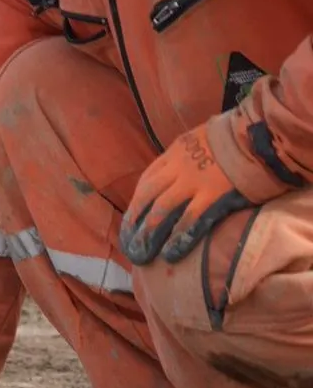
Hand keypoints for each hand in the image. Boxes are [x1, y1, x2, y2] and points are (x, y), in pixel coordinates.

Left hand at [120, 124, 250, 265]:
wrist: (259, 133)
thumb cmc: (236, 134)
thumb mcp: (202, 136)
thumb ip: (189, 153)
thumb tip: (180, 169)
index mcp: (176, 150)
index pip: (147, 178)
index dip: (137, 201)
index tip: (131, 218)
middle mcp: (179, 166)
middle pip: (147, 196)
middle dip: (135, 220)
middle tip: (129, 240)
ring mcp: (194, 182)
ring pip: (162, 210)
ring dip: (149, 234)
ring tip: (142, 253)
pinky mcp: (212, 196)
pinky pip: (189, 221)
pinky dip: (177, 239)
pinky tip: (170, 254)